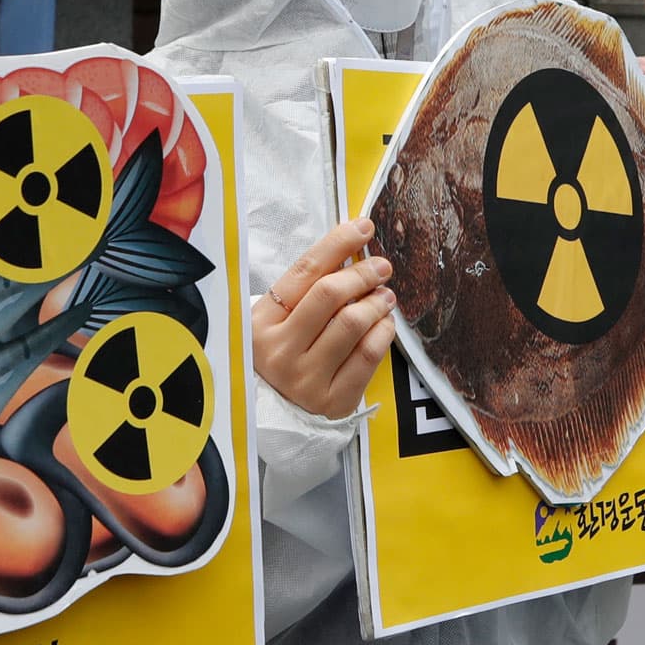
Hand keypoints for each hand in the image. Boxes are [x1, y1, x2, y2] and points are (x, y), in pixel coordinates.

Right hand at [253, 218, 396, 419]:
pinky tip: (384, 324)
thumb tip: (352, 244)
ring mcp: (305, 380)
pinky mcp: (333, 402)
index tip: (363, 227)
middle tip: (381, 266)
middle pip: (330, 294)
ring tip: (384, 296)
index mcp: (260, 324)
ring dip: (377, 302)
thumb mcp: (279, 321)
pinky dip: (383, 333)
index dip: (337, 244)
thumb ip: (308, 288)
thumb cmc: (283, 355)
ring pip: (353, 324)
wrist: (277, 417)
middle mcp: (279, 352)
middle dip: (362, 273)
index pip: (304, 272)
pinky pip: (368, 357)